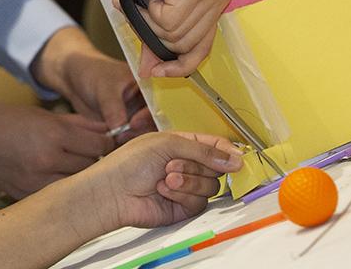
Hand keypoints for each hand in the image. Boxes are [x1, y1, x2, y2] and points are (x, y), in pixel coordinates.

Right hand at [0, 98, 116, 198]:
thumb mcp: (40, 114)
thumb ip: (76, 122)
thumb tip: (105, 129)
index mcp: (52, 134)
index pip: (99, 144)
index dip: (105, 141)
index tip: (104, 140)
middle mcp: (47, 160)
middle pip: (92, 165)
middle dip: (93, 158)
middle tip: (86, 151)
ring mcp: (35, 182)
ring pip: (76, 183)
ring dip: (77, 174)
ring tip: (67, 163)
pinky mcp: (25, 195)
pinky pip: (55, 193)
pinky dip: (58, 185)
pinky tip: (50, 174)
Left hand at [32, 27, 153, 142]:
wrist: (73, 78)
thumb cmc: (92, 72)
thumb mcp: (104, 87)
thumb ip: (113, 107)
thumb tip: (121, 128)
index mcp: (146, 87)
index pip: (156, 104)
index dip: (148, 116)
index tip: (133, 124)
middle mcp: (144, 104)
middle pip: (152, 123)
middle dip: (139, 132)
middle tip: (122, 136)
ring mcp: (134, 116)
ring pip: (140, 134)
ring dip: (130, 140)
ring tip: (114, 140)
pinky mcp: (123, 128)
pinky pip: (127, 139)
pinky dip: (121, 143)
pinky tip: (111, 146)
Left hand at [82, 132, 243, 229]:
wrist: (114, 191)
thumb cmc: (130, 162)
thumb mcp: (167, 144)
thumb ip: (203, 151)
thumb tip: (235, 159)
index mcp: (181, 144)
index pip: (213, 146)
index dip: (226, 151)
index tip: (236, 157)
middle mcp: (185, 165)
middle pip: (216, 168)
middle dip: (196, 166)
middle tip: (172, 164)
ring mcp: (185, 186)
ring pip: (210, 186)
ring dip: (188, 181)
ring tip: (164, 177)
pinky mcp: (183, 207)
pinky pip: (199, 203)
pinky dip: (182, 195)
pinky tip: (163, 190)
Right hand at [114, 0, 230, 77]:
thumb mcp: (151, 12)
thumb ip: (156, 40)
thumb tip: (150, 71)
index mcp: (216, 3)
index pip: (203, 48)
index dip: (179, 65)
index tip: (157, 73)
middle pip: (186, 45)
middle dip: (155, 35)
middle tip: (140, 14)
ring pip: (175, 35)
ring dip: (150, 21)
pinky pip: (169, 22)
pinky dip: (151, 12)